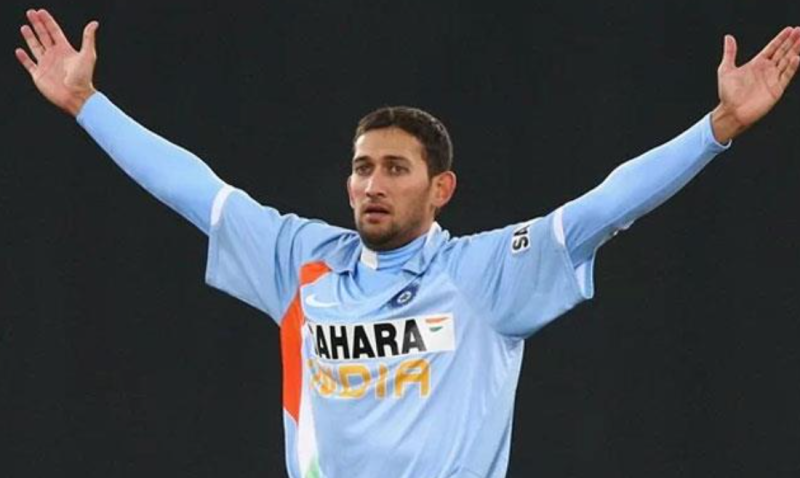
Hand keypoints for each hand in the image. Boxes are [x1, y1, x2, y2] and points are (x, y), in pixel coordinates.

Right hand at [15, 9, 98, 116]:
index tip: (41, 12)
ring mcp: (46, 65)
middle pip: (43, 36)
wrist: (76, 96)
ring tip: (24, 27)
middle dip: (37, 24)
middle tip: (30, 13)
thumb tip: (94, 23)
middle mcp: (55, 56)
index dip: (48, 21)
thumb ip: (88, 38)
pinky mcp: (39, 75)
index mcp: (65, 50)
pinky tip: (19, 51)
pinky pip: (29, 64)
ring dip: (30, 37)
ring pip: (35, 47)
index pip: (54, 32)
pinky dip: (23, 58)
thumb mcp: (88, 55)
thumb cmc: (84, 77)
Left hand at [711, 26, 799, 142]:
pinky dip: (792, 67)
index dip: (781, 39)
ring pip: (787, 61)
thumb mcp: (726, 70)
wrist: (731, 112)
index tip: (789, 29)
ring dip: (795, 50)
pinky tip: (797, 57)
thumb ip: (730, 53)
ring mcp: (773, 79)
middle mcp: (767, 70)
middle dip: (792, 41)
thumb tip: (728, 37)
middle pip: (783, 52)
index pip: (772, 48)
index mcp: (757, 64)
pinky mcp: (777, 89)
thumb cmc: (727, 93)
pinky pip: (786, 76)